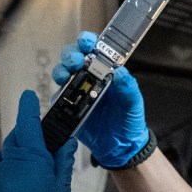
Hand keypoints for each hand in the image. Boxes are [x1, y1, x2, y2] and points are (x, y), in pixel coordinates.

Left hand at [0, 90, 79, 191]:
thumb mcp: (62, 190)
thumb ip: (59, 162)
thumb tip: (64, 142)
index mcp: (27, 162)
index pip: (27, 126)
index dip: (27, 108)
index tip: (28, 97)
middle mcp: (3, 170)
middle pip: (13, 145)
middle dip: (24, 145)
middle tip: (39, 155)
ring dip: (11, 167)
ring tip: (27, 187)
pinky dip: (0, 186)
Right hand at [53, 31, 149, 167]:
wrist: (121, 148)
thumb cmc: (129, 122)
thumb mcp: (133, 104)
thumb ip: (128, 87)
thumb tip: (120, 71)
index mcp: (107, 72)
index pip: (94, 51)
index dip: (87, 42)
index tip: (86, 42)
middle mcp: (90, 79)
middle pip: (74, 58)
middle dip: (71, 55)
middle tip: (74, 60)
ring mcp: (78, 92)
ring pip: (63, 74)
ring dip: (61, 70)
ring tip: (64, 75)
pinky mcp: (69, 108)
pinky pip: (58, 98)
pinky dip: (57, 94)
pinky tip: (61, 96)